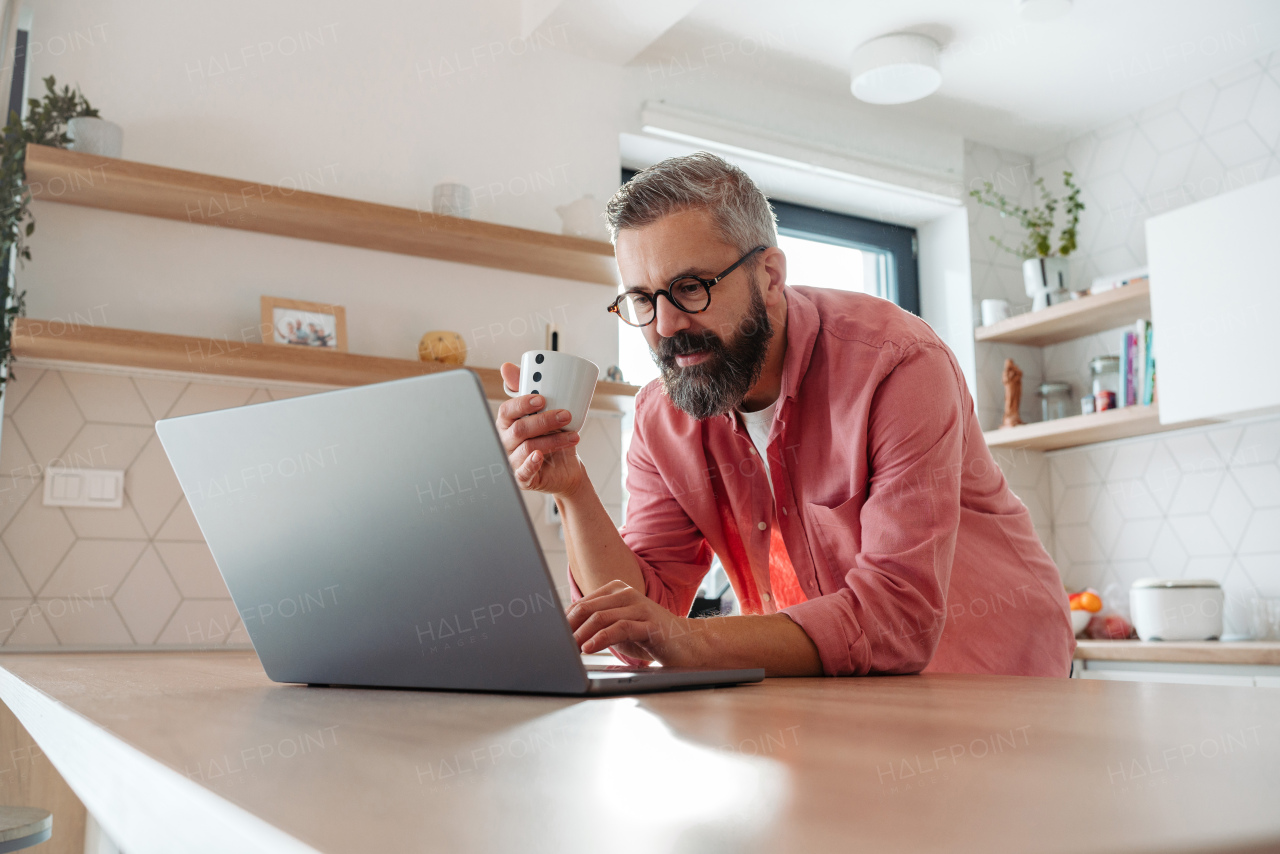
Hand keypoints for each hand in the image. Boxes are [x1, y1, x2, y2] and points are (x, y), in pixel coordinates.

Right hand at [496, 362, 584, 496]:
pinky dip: (531, 463)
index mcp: (507, 424)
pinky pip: (522, 472)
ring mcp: (512, 461)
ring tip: (573, 435)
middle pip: (519, 429)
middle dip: (544, 420)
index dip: (522, 404)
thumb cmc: (551, 437)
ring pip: (528, 448)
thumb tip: (507, 367)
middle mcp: (506, 442)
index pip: (507, 411)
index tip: (542, 399)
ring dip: (553, 440)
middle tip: (566, 415)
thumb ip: (528, 389)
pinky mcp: (522, 479)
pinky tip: (540, 456)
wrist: (566, 468)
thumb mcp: (544, 412)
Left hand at [566, 580, 705, 665]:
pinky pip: (619, 628)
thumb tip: (566, 634)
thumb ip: (596, 626)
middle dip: (568, 628)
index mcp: (616, 591)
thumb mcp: (618, 629)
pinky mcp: (649, 623)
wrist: (687, 644)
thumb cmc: (649, 636)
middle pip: (587, 608)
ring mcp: (639, 606)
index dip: (564, 622)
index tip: (550, 638)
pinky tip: (588, 648)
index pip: (581, 604)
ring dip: (580, 634)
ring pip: (600, 617)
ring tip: (568, 649)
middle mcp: (627, 594)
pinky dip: (600, 638)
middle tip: (555, 645)